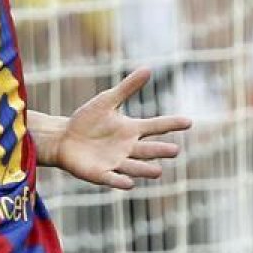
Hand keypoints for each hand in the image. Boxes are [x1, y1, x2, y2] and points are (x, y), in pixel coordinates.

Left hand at [51, 68, 192, 189]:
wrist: (63, 138)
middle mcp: (128, 148)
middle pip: (149, 150)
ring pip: (135, 167)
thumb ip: (127, 87)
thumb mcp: (106, 101)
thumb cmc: (87, 120)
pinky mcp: (101, 174)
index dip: (171, 124)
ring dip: (146, 170)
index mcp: (132, 130)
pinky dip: (120, 181)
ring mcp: (116, 162)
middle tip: (174, 150)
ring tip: (158, 171)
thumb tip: (148, 69)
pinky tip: (129, 183)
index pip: (156, 126)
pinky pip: (113, 179)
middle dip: (160, 151)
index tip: (188, 121)